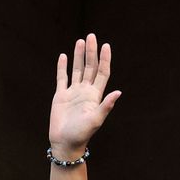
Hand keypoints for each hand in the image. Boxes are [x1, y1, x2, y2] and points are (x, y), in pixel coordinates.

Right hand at [49, 34, 121, 157]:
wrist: (65, 143)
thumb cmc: (82, 134)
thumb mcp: (96, 120)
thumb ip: (106, 105)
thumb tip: (119, 92)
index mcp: (95, 96)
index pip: (102, 73)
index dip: (105, 59)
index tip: (106, 45)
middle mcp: (85, 92)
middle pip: (90, 67)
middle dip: (91, 52)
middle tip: (91, 36)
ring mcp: (73, 93)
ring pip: (76, 70)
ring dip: (78, 56)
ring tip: (80, 41)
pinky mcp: (61, 96)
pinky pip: (62, 78)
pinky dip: (62, 67)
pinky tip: (64, 56)